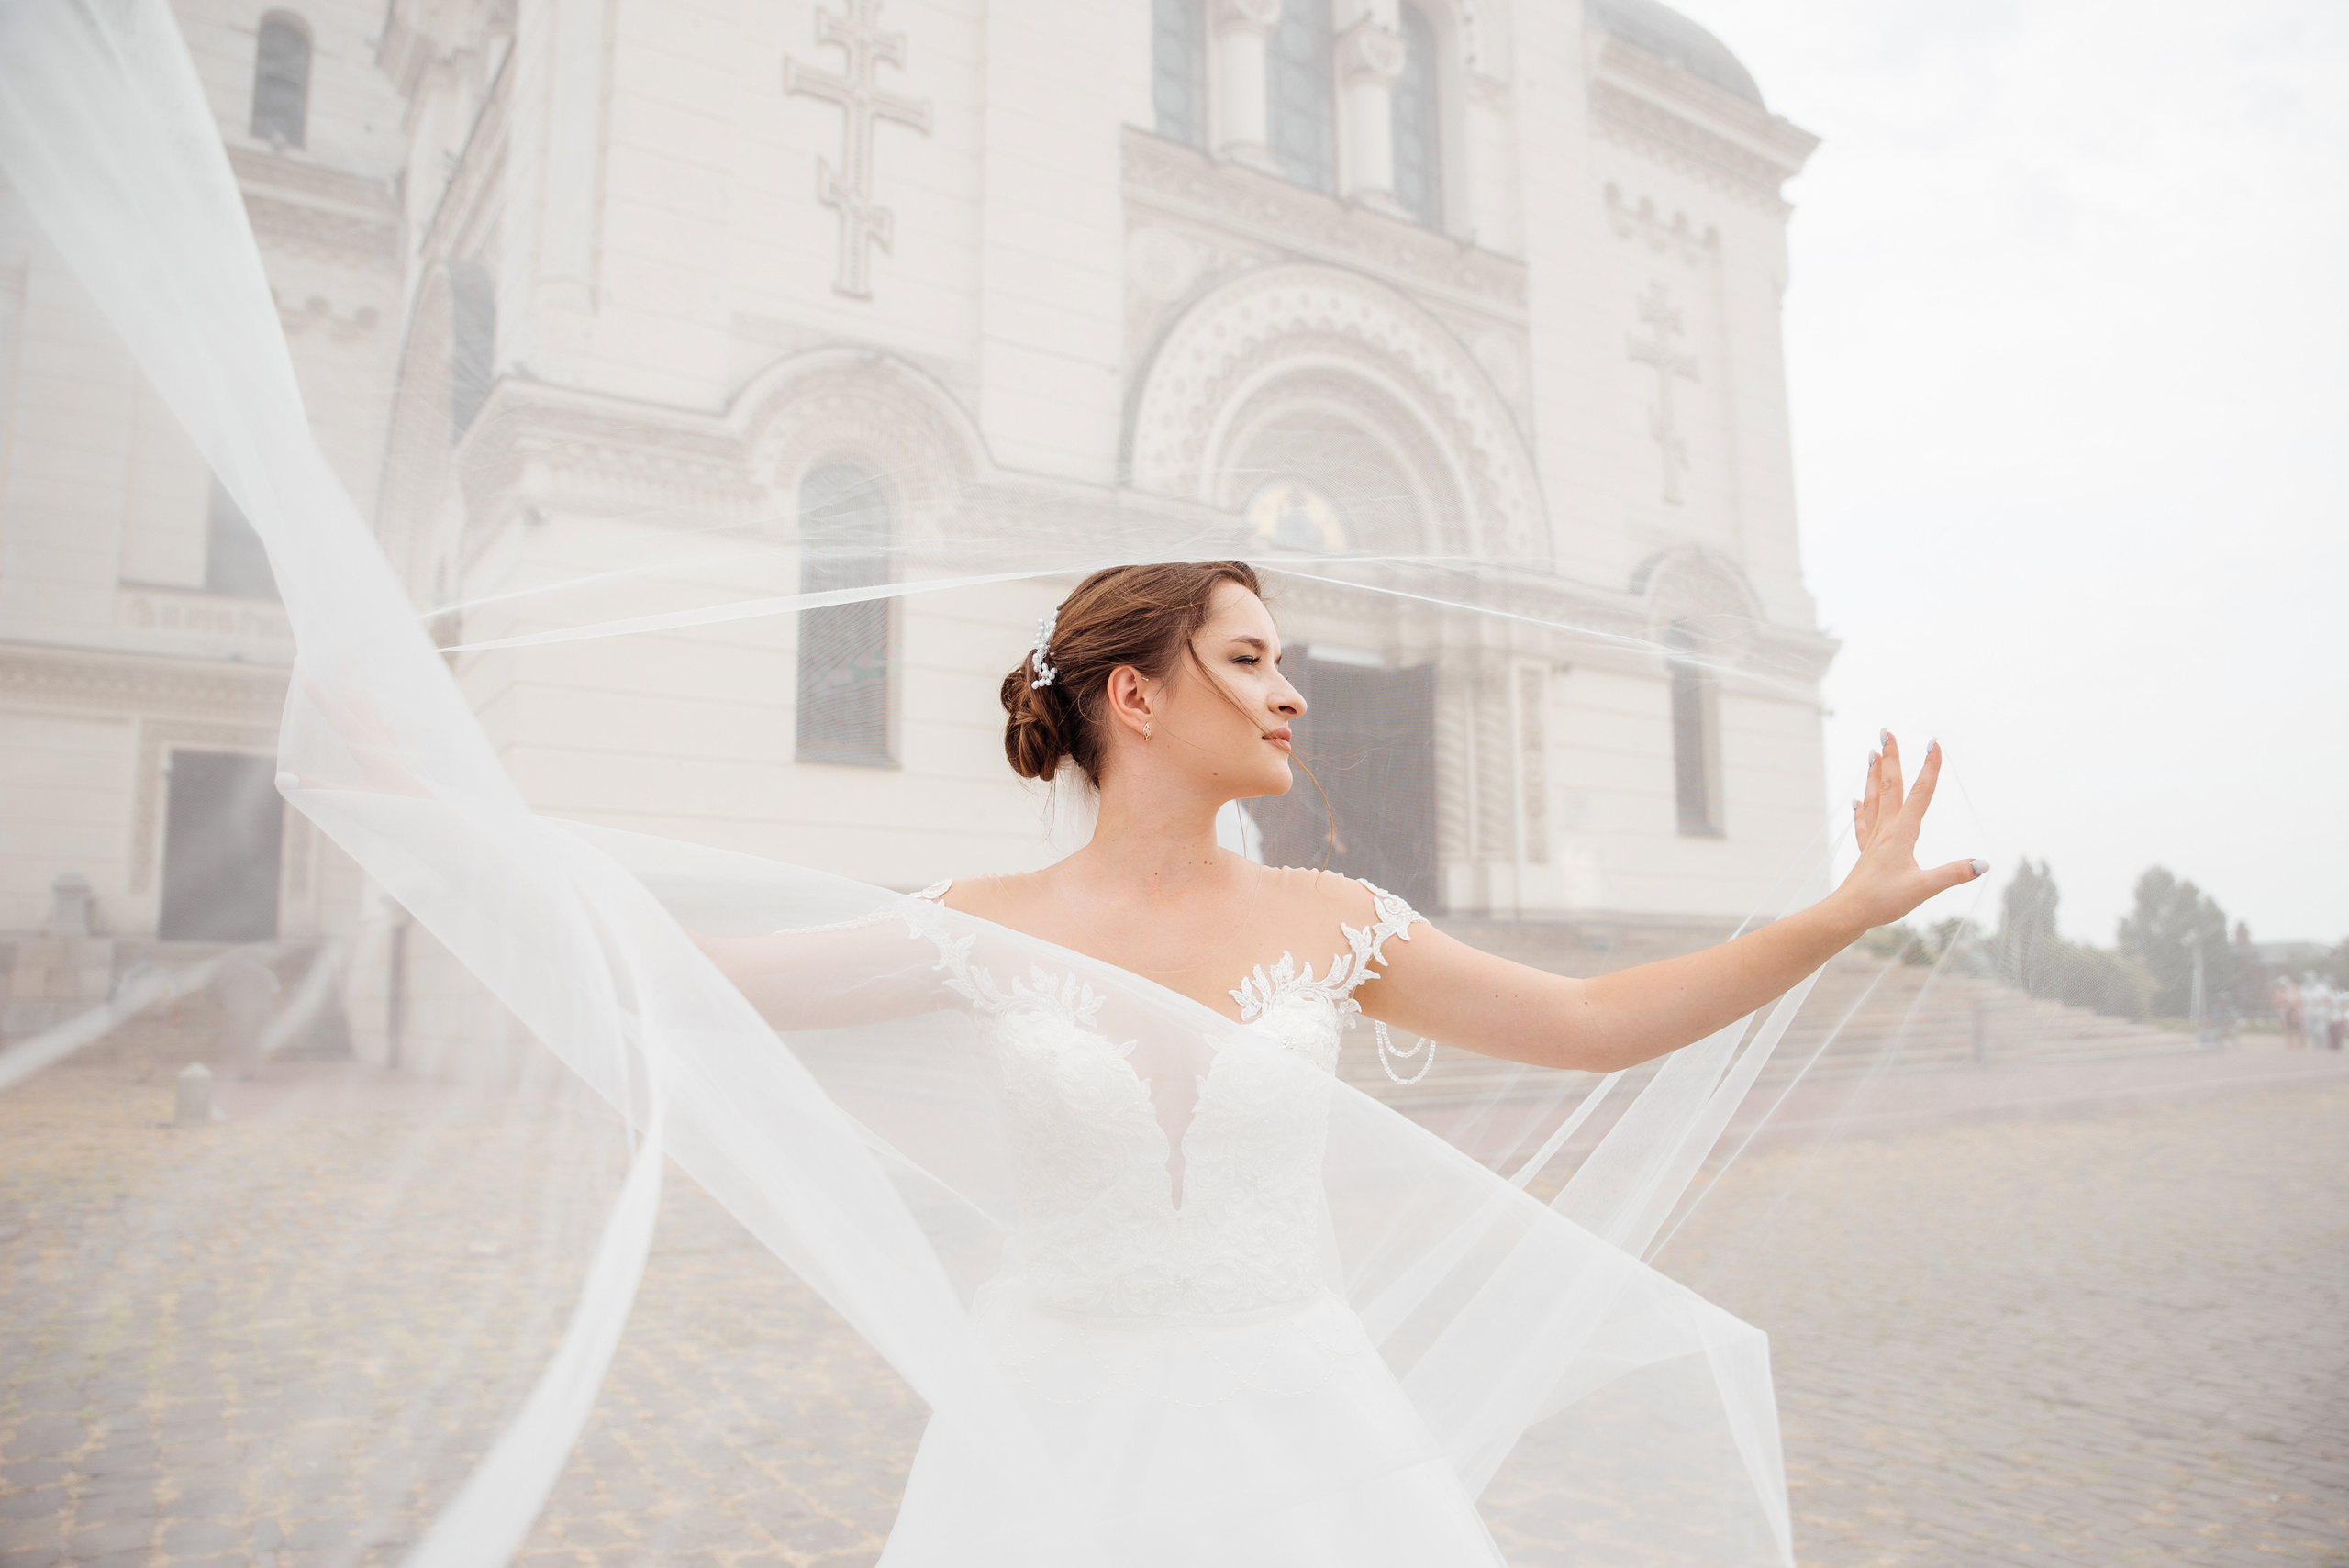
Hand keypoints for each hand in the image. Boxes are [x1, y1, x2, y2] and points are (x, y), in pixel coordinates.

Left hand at [1831, 732, 1984, 932]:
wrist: (1848, 912)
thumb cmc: (1883, 901)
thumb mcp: (1924, 888)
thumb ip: (1954, 874)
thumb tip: (1983, 863)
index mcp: (1902, 833)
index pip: (1920, 794)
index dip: (1930, 767)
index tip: (1934, 742)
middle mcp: (1887, 830)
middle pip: (1890, 786)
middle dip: (1891, 757)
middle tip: (1886, 731)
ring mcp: (1874, 839)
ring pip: (1874, 798)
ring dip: (1874, 774)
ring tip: (1871, 753)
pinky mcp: (1866, 852)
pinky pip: (1864, 823)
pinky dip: (1862, 809)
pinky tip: (1857, 801)